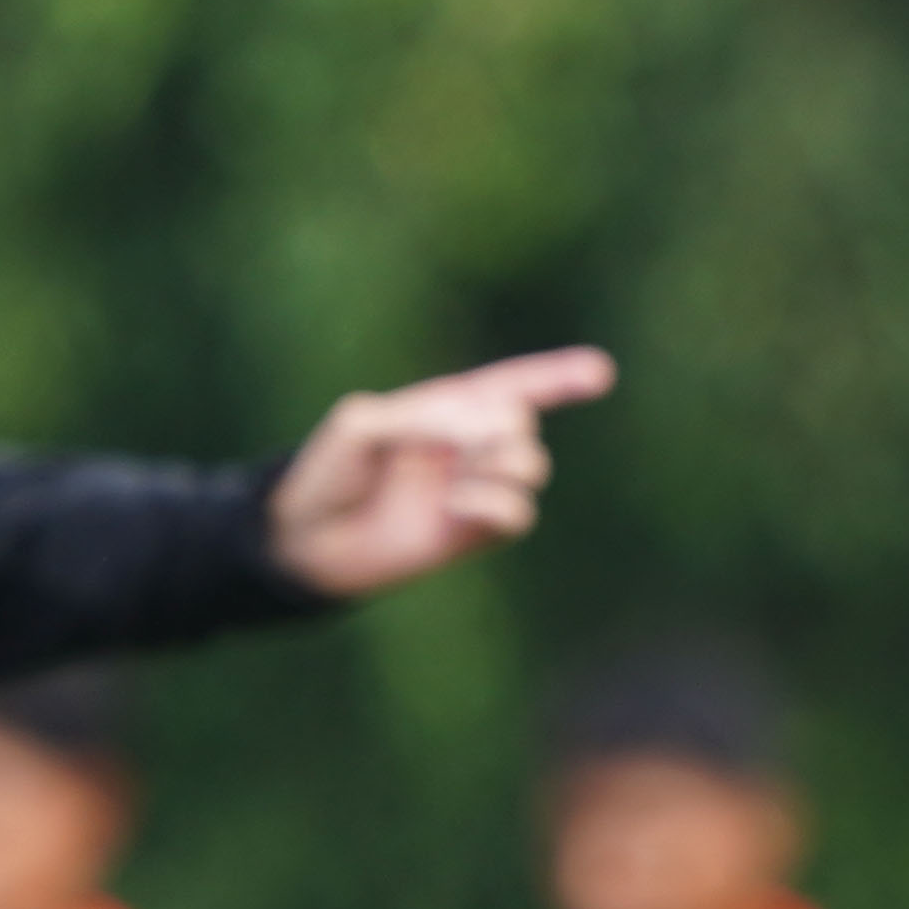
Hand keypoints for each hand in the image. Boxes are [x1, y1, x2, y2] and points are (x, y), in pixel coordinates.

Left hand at [265, 348, 617, 597]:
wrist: (307, 537)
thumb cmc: (328, 470)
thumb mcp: (365, 422)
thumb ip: (429, 418)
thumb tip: (492, 433)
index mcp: (446, 407)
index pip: (513, 386)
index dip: (558, 377)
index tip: (602, 372)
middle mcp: (468, 447)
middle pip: (523, 422)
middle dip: (500, 425)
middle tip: (458, 443)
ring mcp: (474, 490)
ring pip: (531, 465)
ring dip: (502, 462)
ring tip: (458, 478)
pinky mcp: (473, 534)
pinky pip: (518, 513)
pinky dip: (494, 501)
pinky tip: (455, 505)